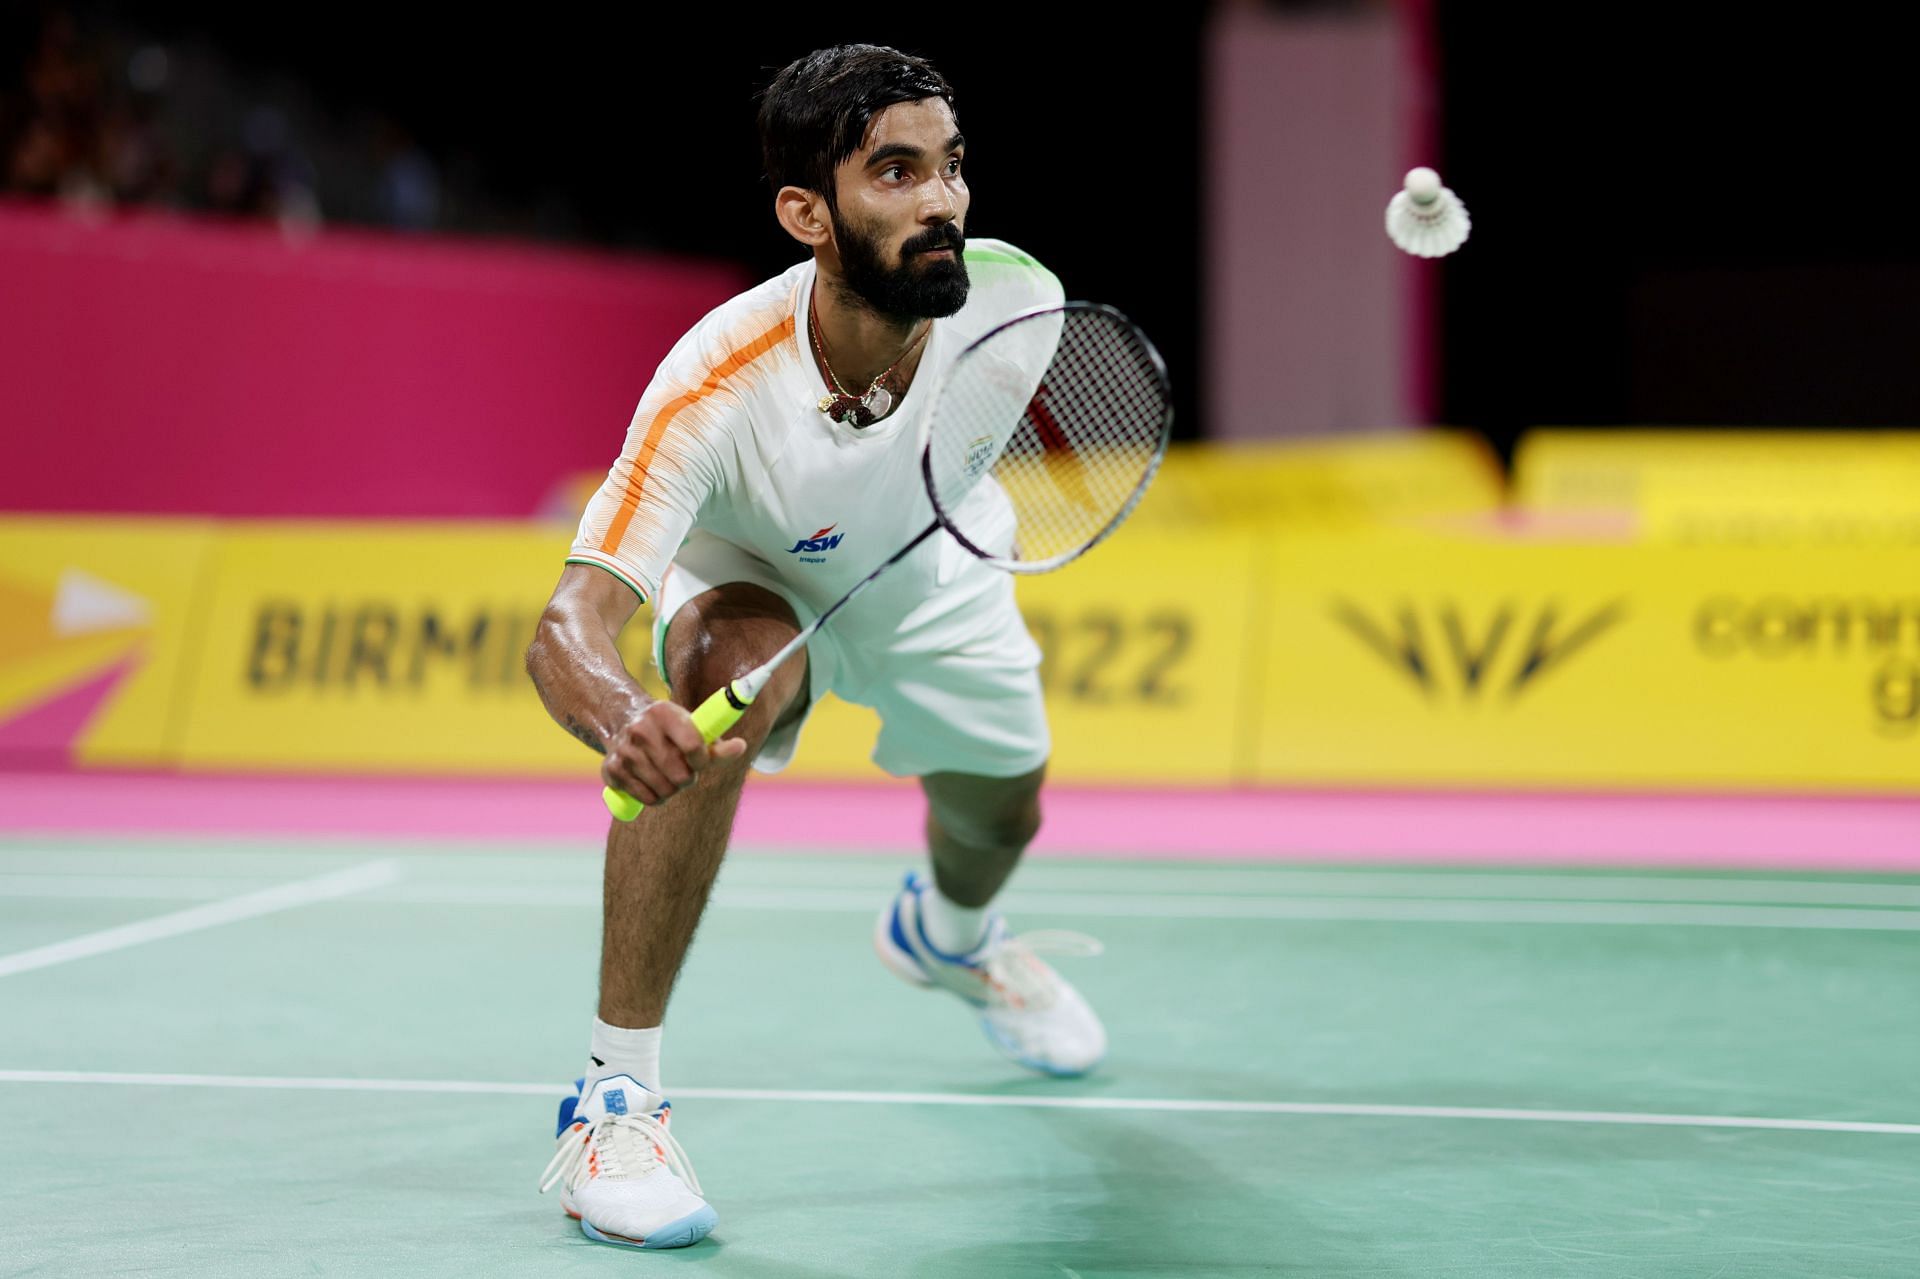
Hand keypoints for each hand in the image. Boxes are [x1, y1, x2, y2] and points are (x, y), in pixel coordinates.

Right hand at [601, 699, 747, 807]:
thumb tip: (741, 747)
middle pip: (681, 775)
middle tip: (683, 770)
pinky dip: (654, 797)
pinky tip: (650, 781)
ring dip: (671, 789)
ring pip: (664, 791)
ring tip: (667, 775)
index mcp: (663, 713)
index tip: (700, 761)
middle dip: (688, 778)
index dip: (702, 761)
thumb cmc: (668, 728)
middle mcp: (640, 730)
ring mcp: (624, 751)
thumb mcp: (690, 726)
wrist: (623, 720)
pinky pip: (646, 799)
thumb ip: (715, 743)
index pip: (694, 747)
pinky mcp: (612, 771)